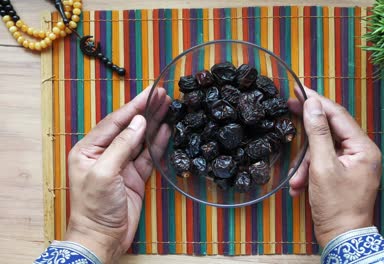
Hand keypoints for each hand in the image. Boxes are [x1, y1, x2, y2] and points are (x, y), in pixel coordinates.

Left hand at [65, 87, 170, 262]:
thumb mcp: (104, 173)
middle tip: (162, 94)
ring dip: (153, 123)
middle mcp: (105, 153)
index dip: (133, 106)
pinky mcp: (134, 176)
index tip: (149, 92)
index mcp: (88, 149)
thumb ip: (121, 146)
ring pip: (140, 139)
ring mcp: (121, 165)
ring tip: (167, 106)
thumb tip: (138, 123)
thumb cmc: (94, 207)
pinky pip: (148, 155)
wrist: (102, 237)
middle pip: (128, 126)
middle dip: (145, 110)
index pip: (114, 122)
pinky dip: (158, 143)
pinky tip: (166, 129)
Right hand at [288, 86, 381, 247]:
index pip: (338, 114)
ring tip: (297, 180)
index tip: (299, 89)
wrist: (342, 237)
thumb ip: (317, 133)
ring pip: (323, 148)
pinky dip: (309, 173)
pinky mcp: (342, 173)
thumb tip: (312, 105)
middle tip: (289, 107)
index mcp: (363, 147)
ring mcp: (352, 163)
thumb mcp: (323, 166)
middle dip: (308, 131)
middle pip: (330, 129)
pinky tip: (299, 187)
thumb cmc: (337, 205)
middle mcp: (361, 152)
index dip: (317, 100)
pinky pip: (323, 162)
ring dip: (305, 163)